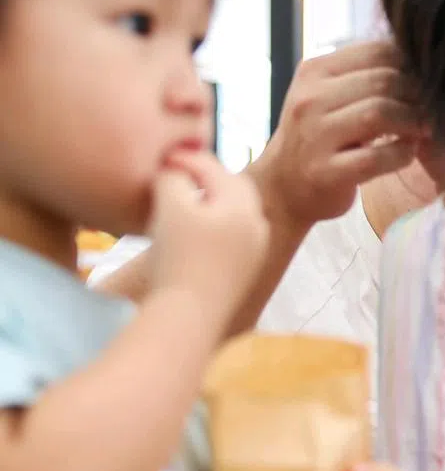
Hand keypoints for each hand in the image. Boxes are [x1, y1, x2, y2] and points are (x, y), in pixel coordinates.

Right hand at [147, 150, 267, 324]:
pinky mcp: (245, 272)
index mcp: (244, 205)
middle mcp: (259, 225)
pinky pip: (233, 235)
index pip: (214, 168)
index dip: (184, 158)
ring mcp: (256, 251)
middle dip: (205, 177)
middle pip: (233, 188)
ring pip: (234, 213)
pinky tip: (192, 232)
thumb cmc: (179, 255)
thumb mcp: (170, 205)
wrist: (189, 313)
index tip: (159, 157)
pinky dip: (214, 224)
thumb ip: (173, 176)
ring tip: (181, 201)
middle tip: (175, 174)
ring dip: (211, 201)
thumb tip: (176, 171)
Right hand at [253, 40, 425, 226]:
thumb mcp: (327, 96)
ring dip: (412, 122)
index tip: (423, 86)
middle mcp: (310, 99)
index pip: (376, 52)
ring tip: (422, 131)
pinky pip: (376, 157)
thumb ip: (362, 78)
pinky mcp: (326, 172)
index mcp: (315, 72)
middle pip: (383, 81)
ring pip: (379, 113)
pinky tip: (407, 153)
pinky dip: (402, 153)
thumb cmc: (316, 138)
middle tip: (429, 112)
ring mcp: (315, 136)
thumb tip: (417, 65)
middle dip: (416, 96)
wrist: (281, 187)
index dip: (410, 67)